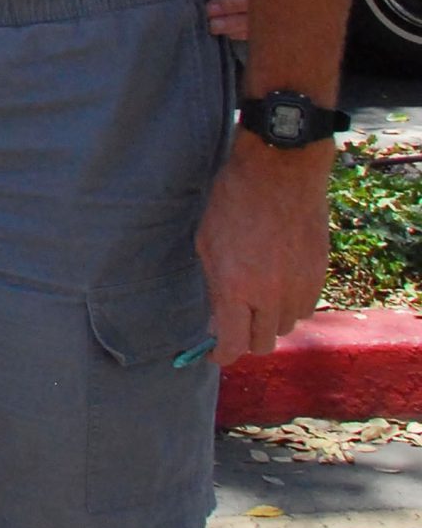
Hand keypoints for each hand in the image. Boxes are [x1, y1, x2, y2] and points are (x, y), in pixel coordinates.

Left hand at [195, 137, 331, 363]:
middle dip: (245, 339)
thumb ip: (214, 286)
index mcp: (236, 288)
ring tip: (256, 296)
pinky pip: (306, 307)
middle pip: (262, 343)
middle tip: (234, 323)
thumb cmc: (233, 201)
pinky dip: (291, 304)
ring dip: (269, 320)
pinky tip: (278, 283)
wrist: (279, 172)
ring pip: (286, 326)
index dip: (222, 354)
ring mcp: (300, 287)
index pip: (233, 344)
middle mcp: (271, 295)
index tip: (216, 352)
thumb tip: (217, 320)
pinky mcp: (320, 276)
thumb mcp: (206, 243)